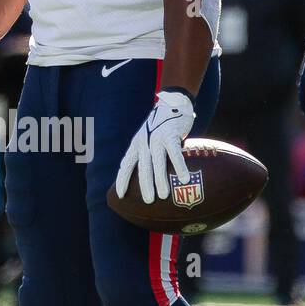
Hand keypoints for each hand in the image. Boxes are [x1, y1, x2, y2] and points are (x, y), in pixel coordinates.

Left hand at [115, 89, 194, 203]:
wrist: (172, 103)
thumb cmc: (162, 126)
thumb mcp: (149, 138)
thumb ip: (149, 154)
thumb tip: (151, 177)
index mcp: (136, 144)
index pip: (126, 164)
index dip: (122, 179)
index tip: (120, 195)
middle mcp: (144, 142)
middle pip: (142, 167)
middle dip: (144, 185)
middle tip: (147, 201)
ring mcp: (156, 138)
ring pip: (157, 162)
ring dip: (160, 180)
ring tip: (163, 195)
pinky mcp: (171, 135)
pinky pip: (175, 153)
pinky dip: (179, 166)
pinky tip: (184, 178)